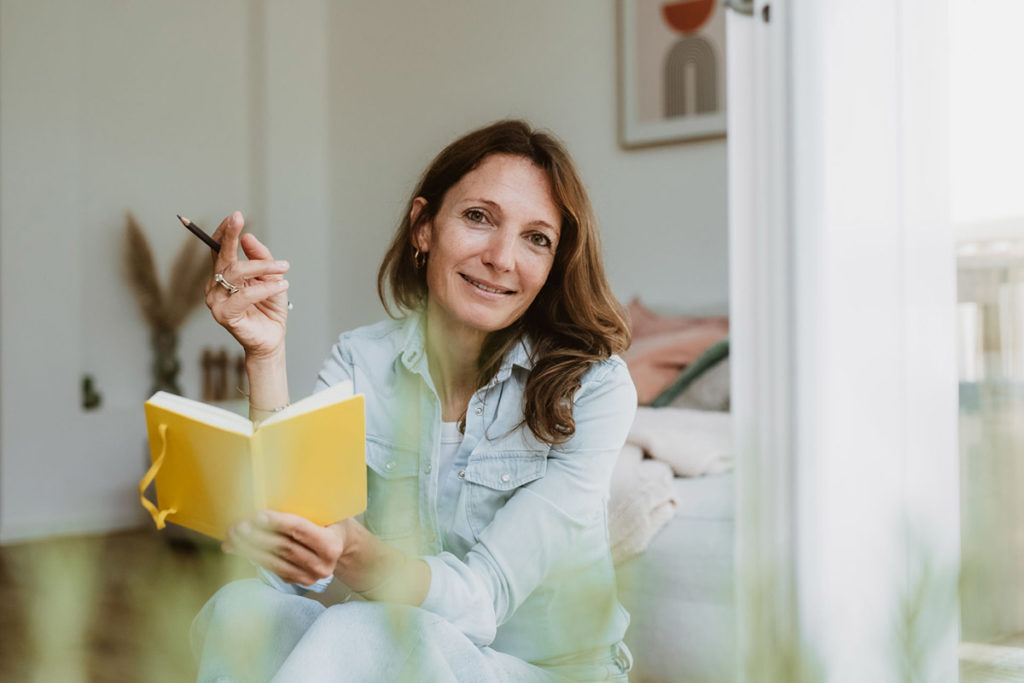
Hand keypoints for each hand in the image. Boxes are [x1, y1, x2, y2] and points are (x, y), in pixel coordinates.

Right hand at [205, 211, 290, 359]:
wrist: (272, 338)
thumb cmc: (269, 308)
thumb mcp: (271, 277)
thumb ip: (261, 258)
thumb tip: (248, 237)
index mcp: (224, 275)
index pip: (219, 250)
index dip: (224, 233)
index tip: (234, 216)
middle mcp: (215, 286)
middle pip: (223, 257)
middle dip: (231, 236)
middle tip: (238, 218)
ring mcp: (216, 301)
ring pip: (236, 273)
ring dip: (262, 267)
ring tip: (284, 268)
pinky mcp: (224, 315)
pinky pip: (244, 295)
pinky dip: (265, 288)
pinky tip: (282, 285)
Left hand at [223, 511, 349, 585]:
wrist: (341, 545)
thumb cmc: (331, 522)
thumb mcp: (327, 511)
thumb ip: (306, 509)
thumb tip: (268, 501)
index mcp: (331, 544)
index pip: (300, 530)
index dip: (278, 522)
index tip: (258, 515)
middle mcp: (322, 564)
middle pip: (284, 547)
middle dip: (257, 536)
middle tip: (238, 525)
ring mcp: (309, 576)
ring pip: (274, 561)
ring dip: (249, 548)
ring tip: (233, 536)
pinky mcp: (296, 582)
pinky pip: (270, 568)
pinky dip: (252, 557)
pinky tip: (238, 548)